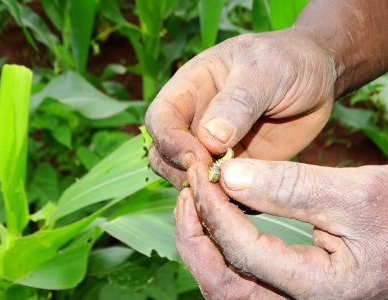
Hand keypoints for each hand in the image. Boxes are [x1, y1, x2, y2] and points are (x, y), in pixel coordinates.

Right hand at [145, 28, 337, 187]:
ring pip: (187, 177)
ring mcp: (213, 147)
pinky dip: (225, 201)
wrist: (316, 77)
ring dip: (202, 190)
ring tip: (232, 192)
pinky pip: (220, 190)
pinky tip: (244, 201)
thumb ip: (237, 102)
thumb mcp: (264, 71)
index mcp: (191, 90)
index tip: (199, 156)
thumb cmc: (286, 61)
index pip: (160, 119)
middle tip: (216, 179)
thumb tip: (209, 139)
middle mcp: (195, 121)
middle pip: (164, 154)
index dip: (170, 141)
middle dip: (182, 171)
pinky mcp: (235, 168)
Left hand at [177, 160, 387, 298]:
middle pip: (222, 286)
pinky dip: (219, 249)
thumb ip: (291, 188)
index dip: (216, 209)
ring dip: (202, 245)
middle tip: (187, 193)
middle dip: (194, 236)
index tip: (203, 173)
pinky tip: (217, 219)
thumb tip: (229, 177)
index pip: (243, 252)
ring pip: (226, 286)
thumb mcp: (354, 193)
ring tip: (194, 204)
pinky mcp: (288, 289)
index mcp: (320, 289)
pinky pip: (240, 278)